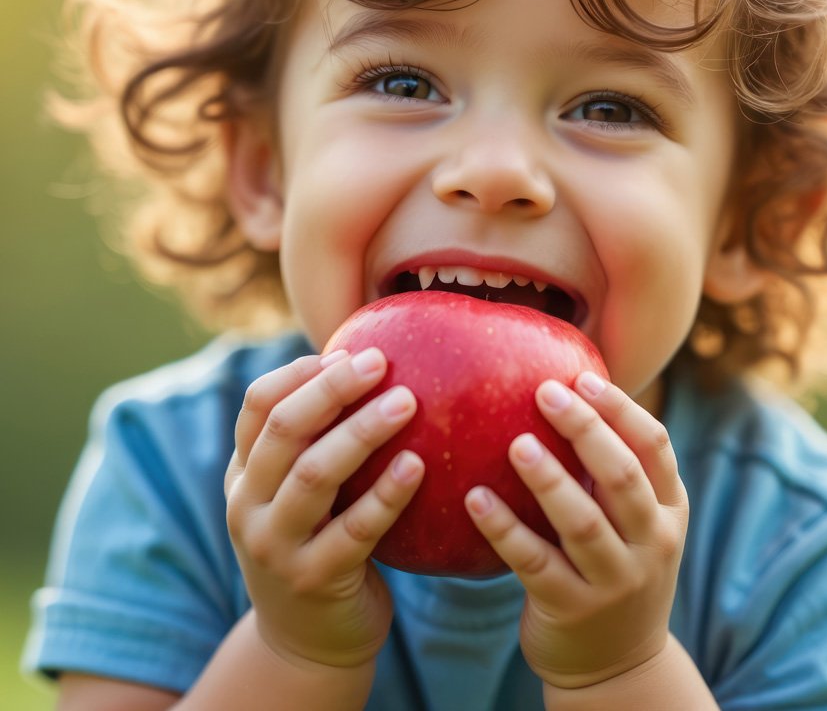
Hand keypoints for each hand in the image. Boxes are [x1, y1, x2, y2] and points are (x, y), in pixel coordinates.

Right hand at [224, 348, 424, 670]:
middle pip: (285, 430)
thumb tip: (370, 362)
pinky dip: (387, 494)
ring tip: (408, 401)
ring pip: (315, 475)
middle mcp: (248, 504)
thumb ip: (316, 440)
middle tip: (379, 361)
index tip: (346, 353)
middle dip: (332, 390)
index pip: (257, 406)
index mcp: (244, 472)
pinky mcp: (314, 579)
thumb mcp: (298, 492)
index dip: (299, 373)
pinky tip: (417, 465)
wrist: (306, 638)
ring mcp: (276, 545)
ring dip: (362, 432)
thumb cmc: (317, 539)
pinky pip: (356, 530)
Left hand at [465, 372, 685, 690]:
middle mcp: (651, 543)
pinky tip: (474, 498)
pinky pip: (533, 563)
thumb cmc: (614, 567)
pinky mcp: (572, 609)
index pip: (654, 447)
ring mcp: (615, 581)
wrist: (617, 666)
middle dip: (586, 429)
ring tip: (516, 444)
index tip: (583, 377)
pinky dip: (504, 529)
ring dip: (548, 479)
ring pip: (582, 522)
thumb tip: (562, 387)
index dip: (621, 409)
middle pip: (622, 476)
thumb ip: (611, 472)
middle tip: (546, 392)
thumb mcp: (634, 523)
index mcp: (668, 510)